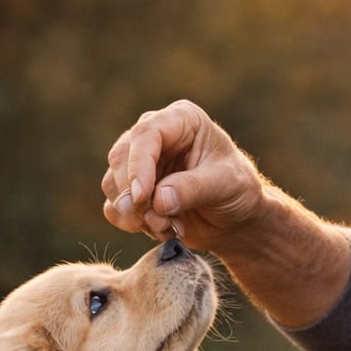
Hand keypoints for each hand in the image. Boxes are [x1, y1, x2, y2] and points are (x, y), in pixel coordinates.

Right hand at [102, 100, 262, 248]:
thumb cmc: (238, 190)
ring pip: (113, 184)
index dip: (138, 165)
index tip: (142, 196)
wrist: (236, 219)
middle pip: (121, 157)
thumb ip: (193, 188)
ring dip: (136, 214)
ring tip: (169, 227)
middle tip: (160, 221)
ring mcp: (140, 163)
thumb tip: (158, 200)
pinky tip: (162, 230)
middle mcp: (155, 136)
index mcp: (181, 120)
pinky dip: (133, 223)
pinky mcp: (132, 190)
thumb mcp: (226, 184)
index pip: (146, 133)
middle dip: (135, 195)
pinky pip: (114, 207)